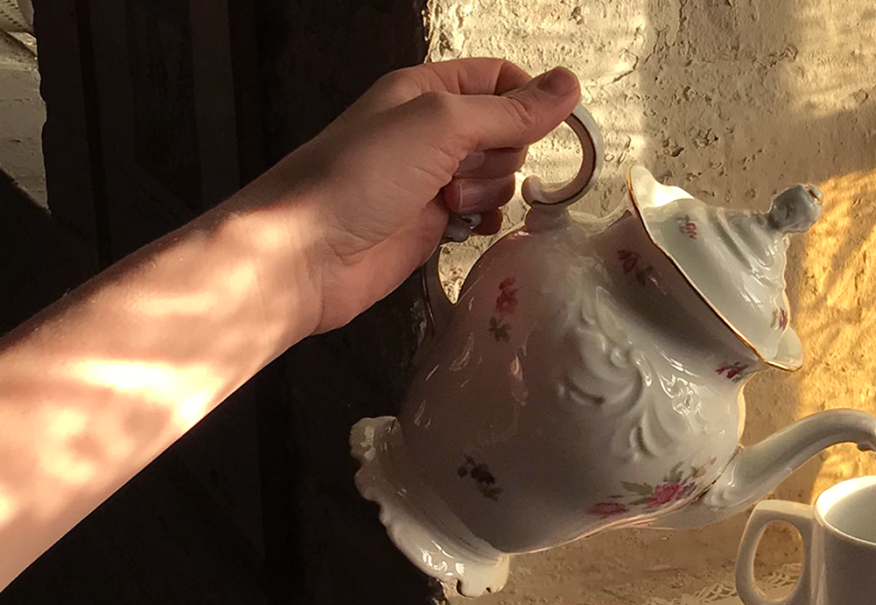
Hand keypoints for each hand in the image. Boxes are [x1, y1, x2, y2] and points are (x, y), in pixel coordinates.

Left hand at [233, 59, 580, 335]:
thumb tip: (567, 87)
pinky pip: (483, 216)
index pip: (500, 80)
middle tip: (461, 169)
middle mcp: (429, 132)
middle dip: (500, 154)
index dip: (529, 100)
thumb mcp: (441, 124)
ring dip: (487, 192)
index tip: (547, 126)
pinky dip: (484, 223)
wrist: (307, 254)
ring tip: (447, 202)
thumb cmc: (357, 177)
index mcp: (425, 90)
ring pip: (499, 177)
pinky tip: (464, 228)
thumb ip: (510, 110)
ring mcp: (431, 180)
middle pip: (506, 133)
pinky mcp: (431, 224)